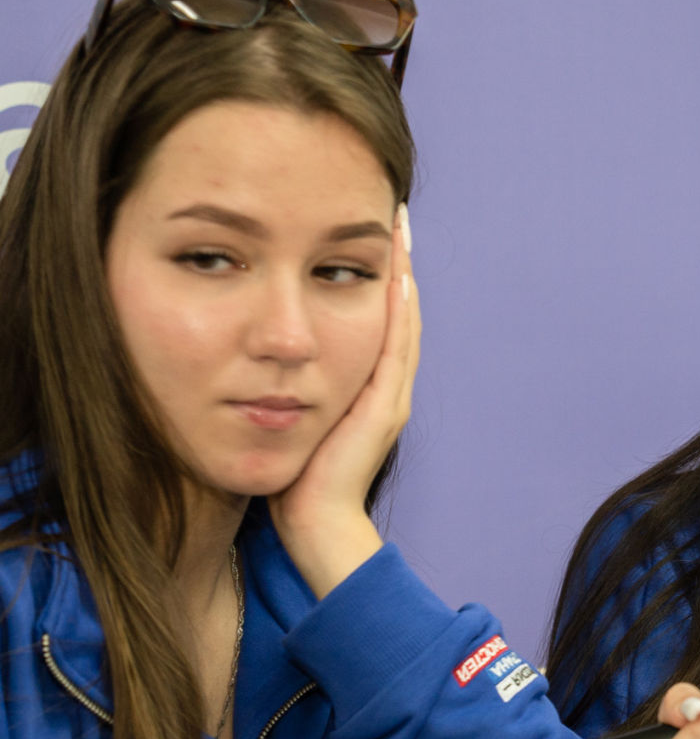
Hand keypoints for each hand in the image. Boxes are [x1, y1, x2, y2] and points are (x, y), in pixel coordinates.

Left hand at [269, 203, 418, 597]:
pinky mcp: (384, 404)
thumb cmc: (293, 480)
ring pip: (403, 318)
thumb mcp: (287, 418)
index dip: (377, 274)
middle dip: (397, 260)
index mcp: (365, 388)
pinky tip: (395, 272)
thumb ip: (284, 387)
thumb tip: (257, 356)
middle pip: (398, 310)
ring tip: (399, 228)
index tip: (372, 233)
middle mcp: (386, 386)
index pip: (378, 319)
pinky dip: (399, 306)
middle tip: (395, 214)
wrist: (313, 524)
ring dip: (403, 271)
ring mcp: (390, 394)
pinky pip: (396, 342)